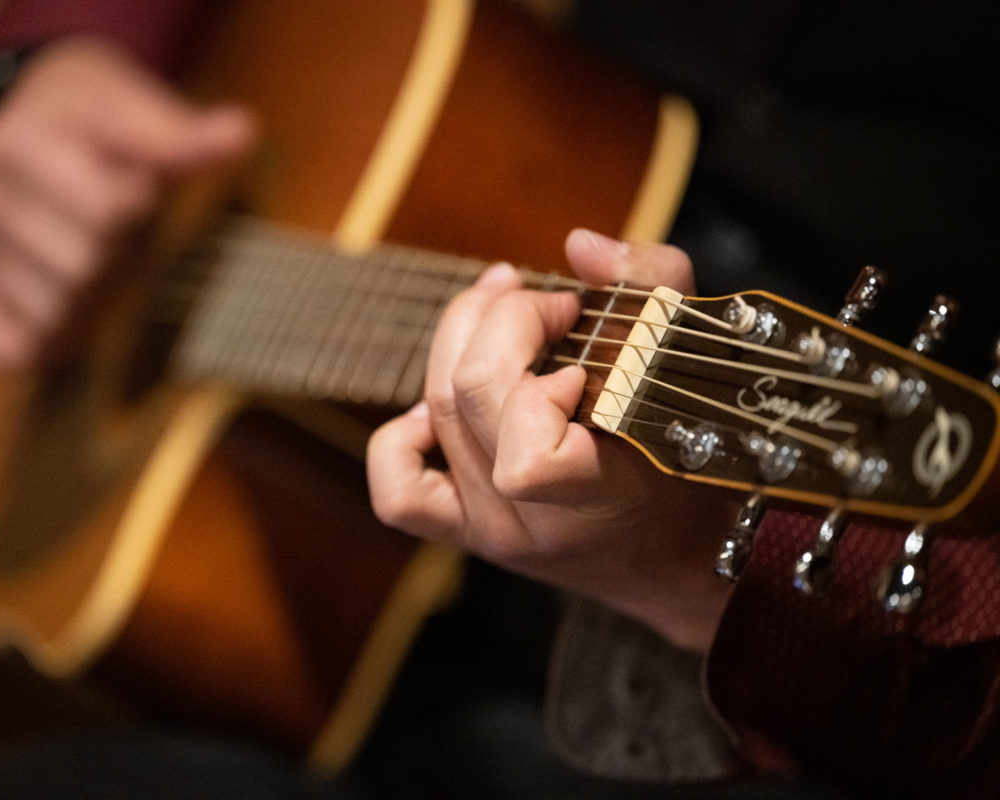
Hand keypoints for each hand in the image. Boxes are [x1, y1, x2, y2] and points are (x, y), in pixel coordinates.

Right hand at [0, 36, 256, 367]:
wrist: (24, 118)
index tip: (133, 186)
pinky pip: (5, 350)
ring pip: (56, 315)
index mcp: (18, 144)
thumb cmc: (91, 119)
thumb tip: (244, 133)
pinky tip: (59, 315)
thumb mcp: (132, 106)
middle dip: (119, 253)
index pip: (110, 212)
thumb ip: (180, 133)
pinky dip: (39, 346)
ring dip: (93, 299)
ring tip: (90, 257)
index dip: (139, 205)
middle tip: (114, 229)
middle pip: (86, 268)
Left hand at [367, 229, 735, 652]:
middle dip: (500, 318)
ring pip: (433, 413)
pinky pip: (398, 488)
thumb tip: (579, 246)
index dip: (536, 379)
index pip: (527, 455)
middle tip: (548, 302)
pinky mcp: (464, 532)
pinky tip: (442, 408)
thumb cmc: (702, 460)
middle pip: (466, 395)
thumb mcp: (697, 364)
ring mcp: (490, 531)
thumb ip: (654, 286)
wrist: (684, 562)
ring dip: (462, 343)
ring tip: (506, 320)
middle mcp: (530, 524)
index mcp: (596, 495)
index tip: (583, 348)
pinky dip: (405, 434)